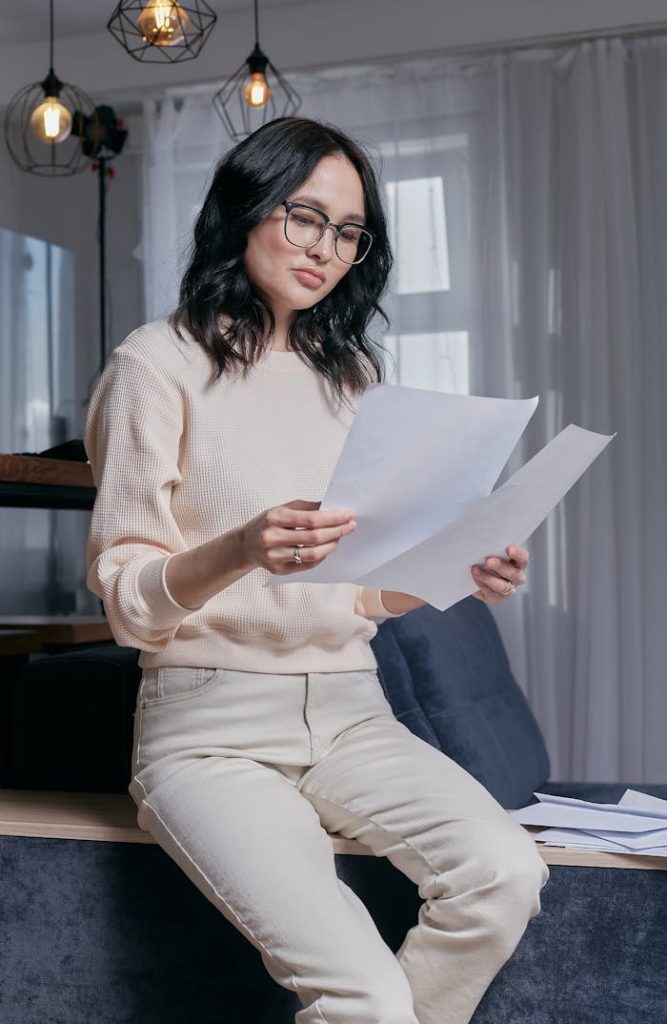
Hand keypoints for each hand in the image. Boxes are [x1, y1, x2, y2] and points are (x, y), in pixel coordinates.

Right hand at [238, 499, 356, 574]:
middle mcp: (273, 538)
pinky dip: (320, 557)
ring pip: (312, 554)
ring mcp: (275, 556)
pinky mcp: (278, 570)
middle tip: (350, 526)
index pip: (311, 519)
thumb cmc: (267, 523)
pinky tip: (326, 548)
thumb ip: (306, 507)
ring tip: (339, 538)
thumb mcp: (282, 508)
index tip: (347, 515)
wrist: (245, 545)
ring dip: (331, 545)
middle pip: (314, 537)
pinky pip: (306, 565)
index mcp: (275, 518)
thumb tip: (331, 507)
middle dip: (337, 531)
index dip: (333, 518)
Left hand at [470, 543, 528, 603]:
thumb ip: (491, 547)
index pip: (523, 557)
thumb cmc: (485, 557)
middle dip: (499, 567)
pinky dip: (482, 585)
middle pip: (513, 573)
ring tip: (475, 570)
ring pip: (503, 587)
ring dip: (488, 578)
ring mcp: (509, 589)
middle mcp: (517, 576)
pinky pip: (492, 594)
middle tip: (487, 561)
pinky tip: (474, 578)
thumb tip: (482, 544)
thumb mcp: (489, 550)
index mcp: (519, 562)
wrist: (475, 571)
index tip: (508, 549)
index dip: (518, 553)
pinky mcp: (497, 598)